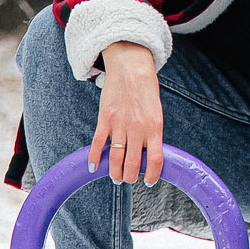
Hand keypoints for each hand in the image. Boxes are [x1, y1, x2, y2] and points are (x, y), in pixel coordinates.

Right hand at [90, 41, 164, 184]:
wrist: (131, 67)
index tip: (149, 181)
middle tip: (129, 179)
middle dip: (130, 177)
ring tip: (116, 178)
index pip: (155, 160)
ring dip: (115, 173)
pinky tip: (94, 167)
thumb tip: (147, 153)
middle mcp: (137, 129)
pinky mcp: (105, 119)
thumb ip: (152, 132)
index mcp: (154, 127)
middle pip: (133, 164)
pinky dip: (94, 158)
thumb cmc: (146, 89)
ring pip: (116, 159)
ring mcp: (120, 125)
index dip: (152, 175)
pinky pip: (98, 144)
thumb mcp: (156, 112)